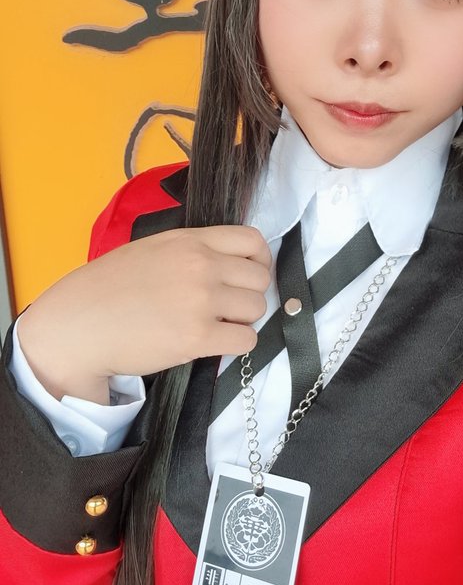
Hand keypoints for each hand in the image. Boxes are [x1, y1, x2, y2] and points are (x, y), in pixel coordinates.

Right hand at [17, 226, 272, 399]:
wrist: (79, 324)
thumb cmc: (109, 288)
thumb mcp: (153, 250)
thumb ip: (191, 251)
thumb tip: (227, 265)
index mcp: (190, 241)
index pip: (252, 240)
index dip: (260, 260)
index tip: (250, 276)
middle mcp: (200, 266)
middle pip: (260, 278)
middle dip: (250, 294)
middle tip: (230, 308)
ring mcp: (201, 301)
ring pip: (257, 309)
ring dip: (243, 320)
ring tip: (219, 325)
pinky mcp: (197, 337)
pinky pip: (246, 340)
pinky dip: (237, 344)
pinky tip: (217, 343)